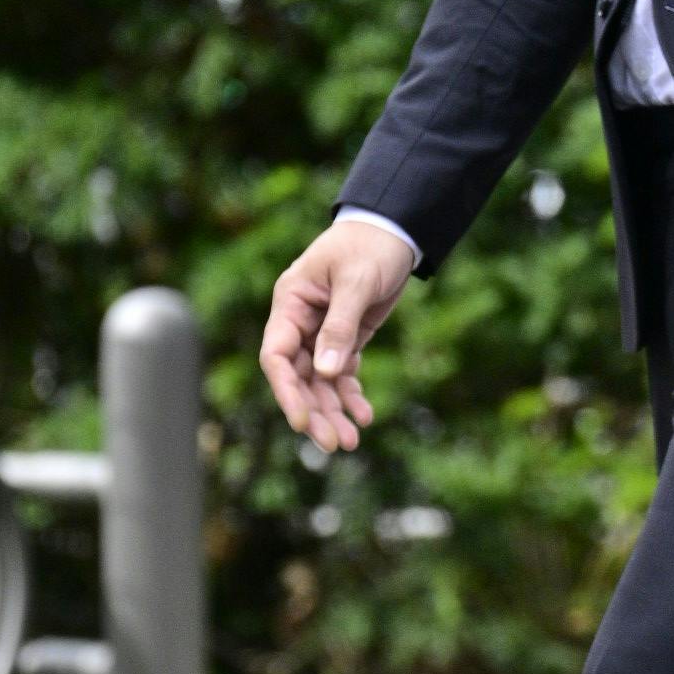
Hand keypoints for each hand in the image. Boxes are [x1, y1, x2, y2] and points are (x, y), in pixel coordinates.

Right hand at [260, 221, 414, 453]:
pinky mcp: (346, 336)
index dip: (286, 391)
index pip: (276, 355)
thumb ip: (341, 325)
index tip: (301, 422)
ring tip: (351, 441)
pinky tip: (363, 415)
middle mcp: (301, 321)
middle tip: (334, 443)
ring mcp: (322, 331)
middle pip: (298, 376)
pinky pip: (342, 372)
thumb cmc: (371, 244)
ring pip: (320, 380)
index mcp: (291, 302)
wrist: (396, 229)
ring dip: (333, 410)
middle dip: (314, 411)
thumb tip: (325, 372)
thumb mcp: (357, 281)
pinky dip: (351, 394)